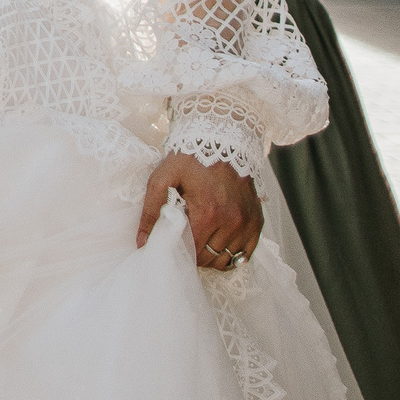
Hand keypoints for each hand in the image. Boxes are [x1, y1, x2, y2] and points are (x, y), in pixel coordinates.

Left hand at [138, 152, 262, 269]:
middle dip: (193, 255)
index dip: (179, 251)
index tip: (171, 244)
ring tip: (200, 242)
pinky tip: (218, 244)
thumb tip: (143, 241)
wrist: (222, 140)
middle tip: (184, 242)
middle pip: (209, 258)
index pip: (192, 251)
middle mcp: (232, 221)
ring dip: (212, 256)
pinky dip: (232, 254)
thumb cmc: (190, 159)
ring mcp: (247, 223)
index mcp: (208, 213)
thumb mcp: (163, 178)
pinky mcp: (257, 221)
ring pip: (228, 259)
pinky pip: (246, 252)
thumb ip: (151, 211)